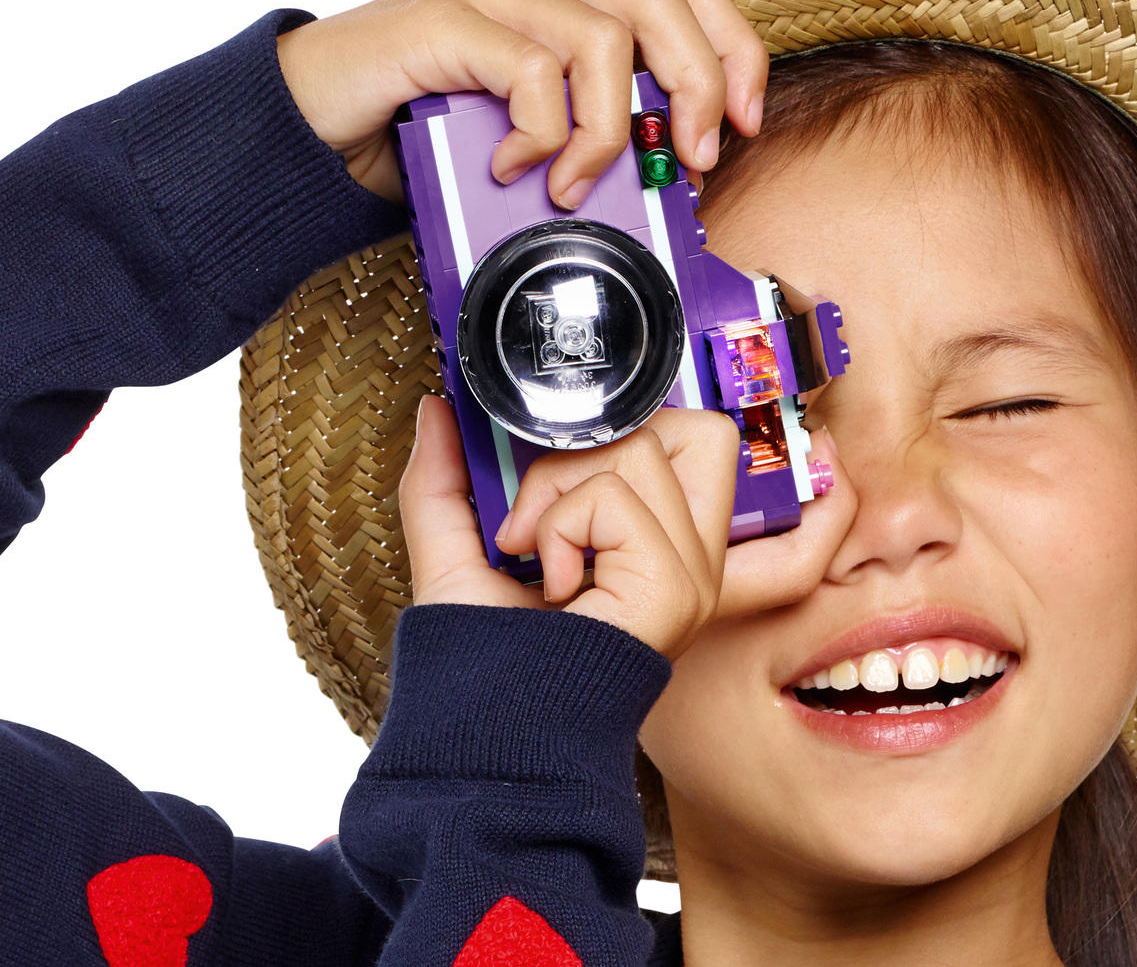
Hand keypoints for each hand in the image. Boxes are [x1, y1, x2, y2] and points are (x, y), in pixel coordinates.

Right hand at [274, 0, 769, 207]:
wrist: (304, 130)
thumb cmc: (413, 136)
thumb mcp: (523, 140)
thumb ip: (587, 139)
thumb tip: (667, 184)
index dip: (731, 53)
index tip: (744, 126)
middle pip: (661, 0)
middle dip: (697, 88)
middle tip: (687, 162)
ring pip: (602, 40)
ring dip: (606, 132)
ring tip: (569, 186)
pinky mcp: (445, 21)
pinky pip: (531, 71)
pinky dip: (539, 135)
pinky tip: (512, 169)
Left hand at [399, 394, 853, 661]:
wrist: (481, 732)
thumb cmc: (480, 663)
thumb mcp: (453, 547)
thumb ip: (444, 475)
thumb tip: (438, 405)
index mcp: (658, 544)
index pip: (698, 436)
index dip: (631, 424)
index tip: (557, 457)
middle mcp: (691, 556)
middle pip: (681, 426)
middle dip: (582, 452)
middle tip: (534, 521)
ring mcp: (691, 572)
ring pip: (636, 448)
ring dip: (557, 494)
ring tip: (534, 556)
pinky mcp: (676, 585)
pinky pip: (614, 497)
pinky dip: (560, 527)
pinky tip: (550, 582)